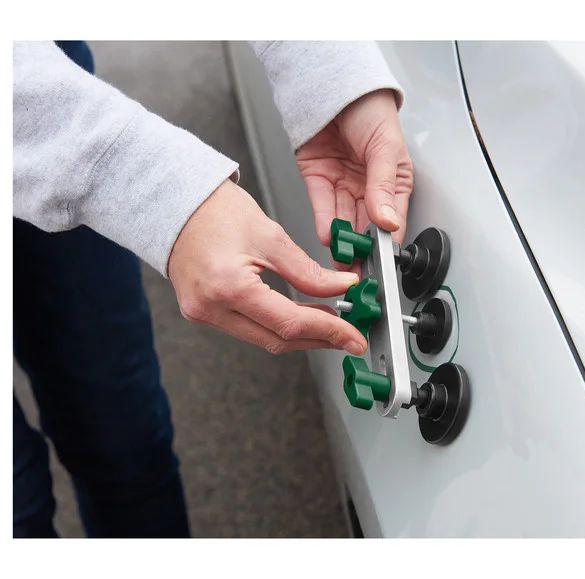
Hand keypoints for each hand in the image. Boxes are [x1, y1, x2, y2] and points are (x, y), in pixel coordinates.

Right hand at [168, 179, 367, 355]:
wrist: (174, 202)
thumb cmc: (214, 209)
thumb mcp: (270, 235)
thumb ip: (308, 270)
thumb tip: (342, 287)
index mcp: (227, 286)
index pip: (290, 323)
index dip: (329, 332)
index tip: (354, 338)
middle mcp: (210, 308)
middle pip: (277, 340)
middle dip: (319, 339)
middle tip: (349, 336)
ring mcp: (202, 313)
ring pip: (263, 338)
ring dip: (300, 334)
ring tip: (330, 324)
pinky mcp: (202, 311)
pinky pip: (248, 328)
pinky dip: (277, 326)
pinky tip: (300, 317)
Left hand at [296, 89, 413, 268]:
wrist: (335, 84)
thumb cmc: (371, 110)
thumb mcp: (386, 147)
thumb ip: (384, 186)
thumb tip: (388, 220)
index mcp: (393, 181)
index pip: (391, 221)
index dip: (386, 244)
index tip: (381, 264)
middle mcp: (368, 187)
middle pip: (365, 226)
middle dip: (360, 249)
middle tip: (357, 269)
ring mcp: (342, 184)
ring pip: (342, 220)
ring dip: (341, 240)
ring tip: (341, 258)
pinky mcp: (318, 179)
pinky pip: (321, 206)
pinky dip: (324, 223)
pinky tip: (328, 236)